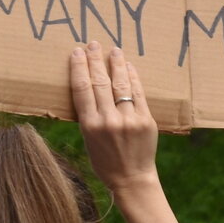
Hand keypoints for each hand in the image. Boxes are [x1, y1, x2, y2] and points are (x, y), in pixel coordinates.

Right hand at [69, 45, 157, 188]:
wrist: (132, 178)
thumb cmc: (105, 161)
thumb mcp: (88, 140)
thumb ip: (89, 115)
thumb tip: (89, 86)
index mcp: (89, 126)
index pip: (82, 89)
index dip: (79, 67)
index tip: (77, 52)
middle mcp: (108, 120)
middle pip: (100, 82)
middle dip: (95, 60)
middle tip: (93, 44)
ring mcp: (128, 119)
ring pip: (120, 84)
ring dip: (116, 64)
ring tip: (113, 50)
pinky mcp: (145, 120)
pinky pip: (138, 93)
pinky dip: (132, 78)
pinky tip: (128, 67)